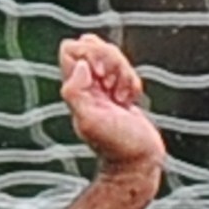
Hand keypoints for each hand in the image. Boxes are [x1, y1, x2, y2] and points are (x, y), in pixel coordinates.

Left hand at [59, 34, 164, 185]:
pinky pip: (127, 71)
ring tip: (123, 98)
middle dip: (110, 60)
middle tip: (112, 86)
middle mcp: (86, 85)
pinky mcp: (121, 93)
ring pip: (113, 56)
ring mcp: (104, 88)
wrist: (137, 162)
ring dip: (124, 72)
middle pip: (94, 46)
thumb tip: (82, 65)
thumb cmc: (116, 145)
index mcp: (74, 89)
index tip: (100, 77)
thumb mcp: (90, 120)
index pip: (71, 49)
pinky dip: (133, 82)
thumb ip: (76, 91)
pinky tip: (131, 102)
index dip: (89, 54)